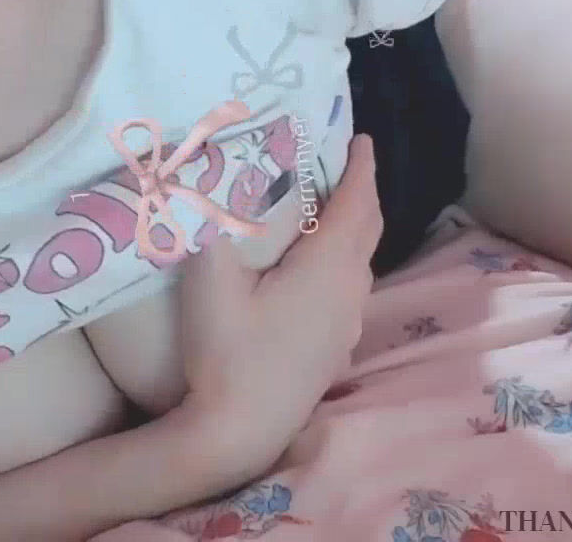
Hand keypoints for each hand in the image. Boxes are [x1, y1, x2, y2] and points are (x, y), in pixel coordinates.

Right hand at [176, 134, 381, 456]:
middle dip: (362, 193)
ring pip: (362, 263)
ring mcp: (345, 326)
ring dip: (354, 229)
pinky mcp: (334, 351)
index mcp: (327, 268)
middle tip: (347, 165)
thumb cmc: (227, 354)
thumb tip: (204, 175)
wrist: (240, 432)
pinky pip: (350, 290)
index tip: (361, 139)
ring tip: (330, 210)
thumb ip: (210, 223)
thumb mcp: (210, 281)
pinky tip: (317, 273)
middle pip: (367, 231)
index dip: (361, 169)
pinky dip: (344, 262)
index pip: (356, 204)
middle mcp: (348, 293)